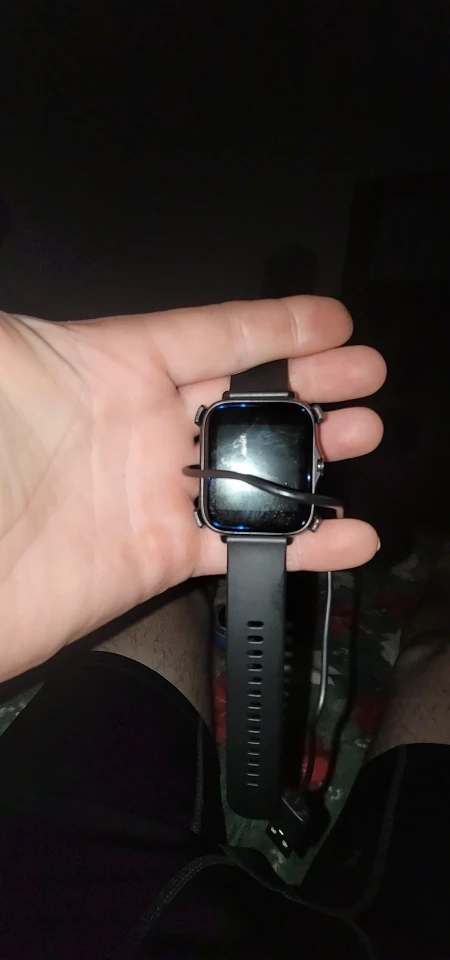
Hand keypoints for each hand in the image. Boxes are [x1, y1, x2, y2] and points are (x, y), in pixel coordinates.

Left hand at [0, 298, 384, 679]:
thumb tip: (38, 276)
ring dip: (315, 456)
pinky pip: (243, 545)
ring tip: (364, 438)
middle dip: (311, 385)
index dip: (275, 325)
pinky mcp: (160, 555)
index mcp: (112, 366)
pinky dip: (300, 546)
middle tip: (365, 378)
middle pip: (245, 396)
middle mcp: (143, 426)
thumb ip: (24, 325)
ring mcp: (156, 491)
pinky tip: (349, 538)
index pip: (210, 334)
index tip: (334, 320)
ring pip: (254, 467)